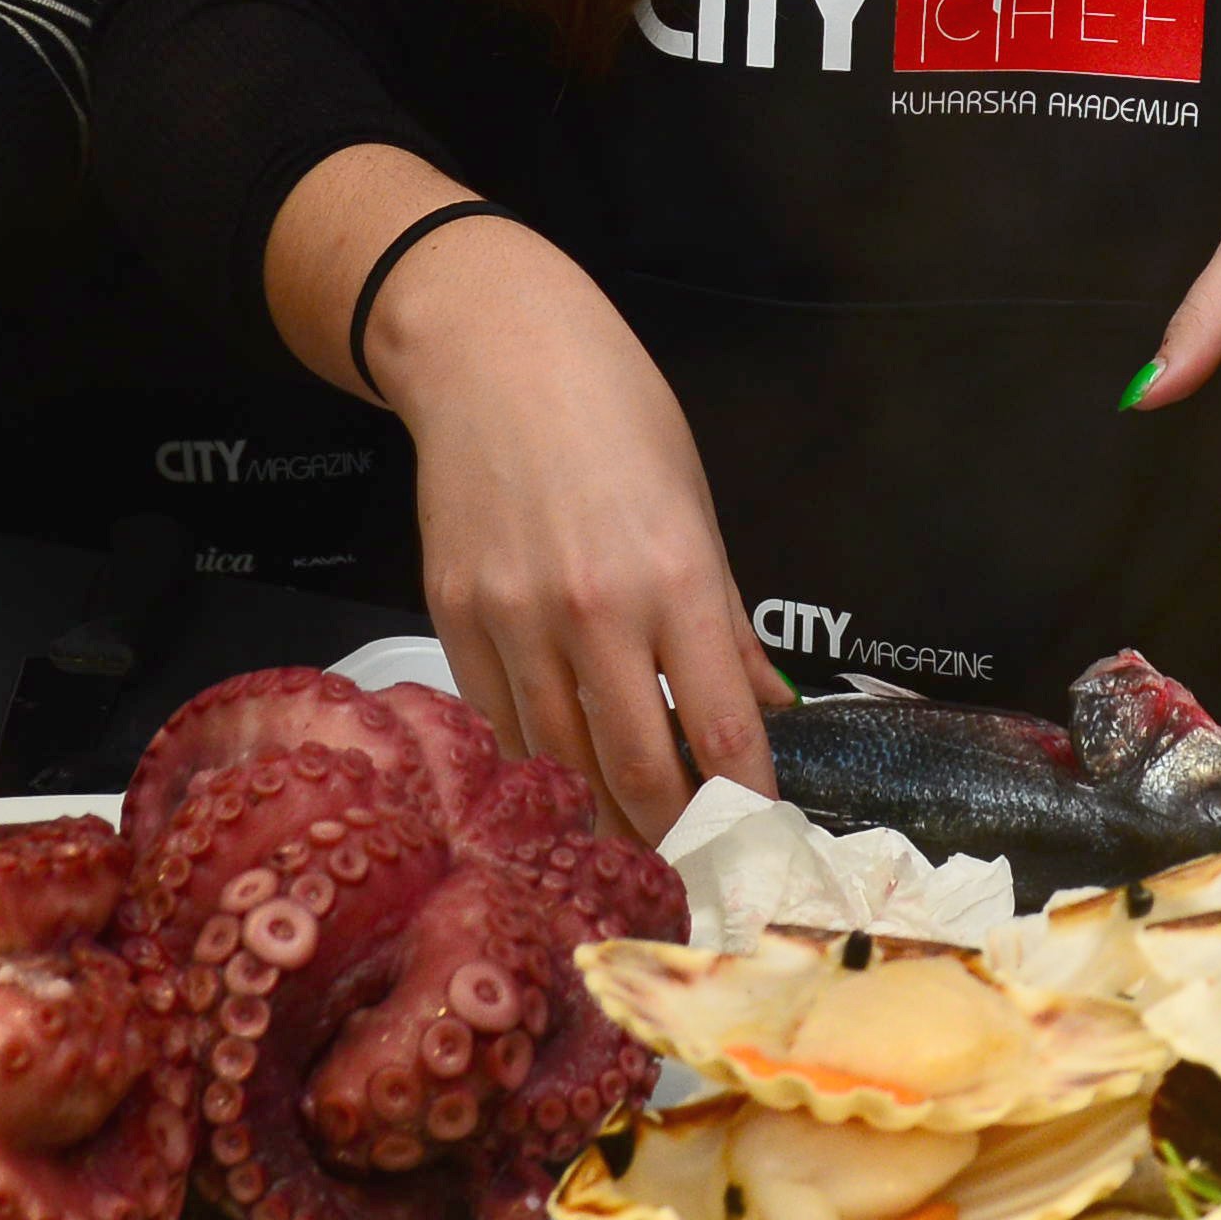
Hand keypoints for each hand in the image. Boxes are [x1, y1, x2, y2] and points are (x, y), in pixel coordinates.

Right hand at [383, 219, 776, 842]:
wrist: (490, 348)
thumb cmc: (612, 411)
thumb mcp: (695, 503)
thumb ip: (727, 618)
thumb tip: (767, 705)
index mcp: (676, 576)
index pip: (723, 730)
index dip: (744, 802)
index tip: (759, 840)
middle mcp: (594, 609)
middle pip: (639, 769)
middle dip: (672, 833)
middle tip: (693, 871)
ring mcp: (514, 617)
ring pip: (561, 760)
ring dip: (599, 814)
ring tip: (628, 846)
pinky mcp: (453, 615)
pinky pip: (499, 721)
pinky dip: (533, 759)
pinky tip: (558, 779)